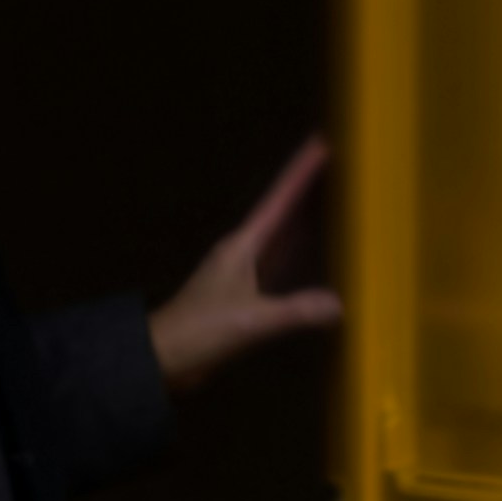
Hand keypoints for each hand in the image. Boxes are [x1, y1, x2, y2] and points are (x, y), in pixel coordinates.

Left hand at [148, 138, 344, 394]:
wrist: (162, 357)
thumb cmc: (198, 331)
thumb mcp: (250, 321)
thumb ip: (294, 311)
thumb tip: (339, 304)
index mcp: (243, 247)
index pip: (279, 201)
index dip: (301, 172)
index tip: (321, 143)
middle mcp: (245, 253)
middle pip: (285, 212)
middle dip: (311, 189)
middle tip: (339, 162)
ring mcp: (245, 274)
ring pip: (284, 238)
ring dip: (308, 219)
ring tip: (336, 199)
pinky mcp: (247, 296)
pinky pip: (283, 267)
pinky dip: (302, 255)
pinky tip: (317, 254)